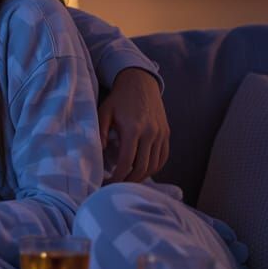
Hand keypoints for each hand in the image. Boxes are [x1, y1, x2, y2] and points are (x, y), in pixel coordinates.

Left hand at [98, 67, 169, 183]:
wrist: (140, 81)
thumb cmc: (119, 98)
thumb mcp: (104, 111)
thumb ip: (100, 131)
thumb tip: (101, 152)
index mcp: (133, 129)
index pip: (127, 162)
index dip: (118, 177)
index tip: (108, 183)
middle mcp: (150, 133)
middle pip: (142, 167)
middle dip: (129, 181)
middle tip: (116, 186)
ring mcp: (161, 133)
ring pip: (154, 165)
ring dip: (142, 176)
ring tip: (128, 180)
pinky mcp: (166, 133)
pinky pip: (163, 157)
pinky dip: (154, 167)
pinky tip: (143, 170)